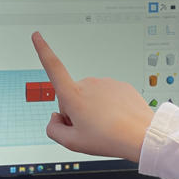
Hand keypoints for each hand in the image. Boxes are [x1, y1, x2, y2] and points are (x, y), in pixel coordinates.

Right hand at [32, 31, 153, 161]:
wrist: (141, 136)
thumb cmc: (108, 139)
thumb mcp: (72, 142)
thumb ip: (53, 130)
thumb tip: (55, 118)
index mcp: (73, 95)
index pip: (53, 67)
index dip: (42, 50)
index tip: (37, 36)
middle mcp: (89, 84)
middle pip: (72, 95)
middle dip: (75, 110)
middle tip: (89, 128)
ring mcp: (106, 83)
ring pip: (90, 97)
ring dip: (93, 110)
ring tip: (105, 126)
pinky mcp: (120, 86)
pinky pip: (107, 96)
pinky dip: (108, 107)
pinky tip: (115, 119)